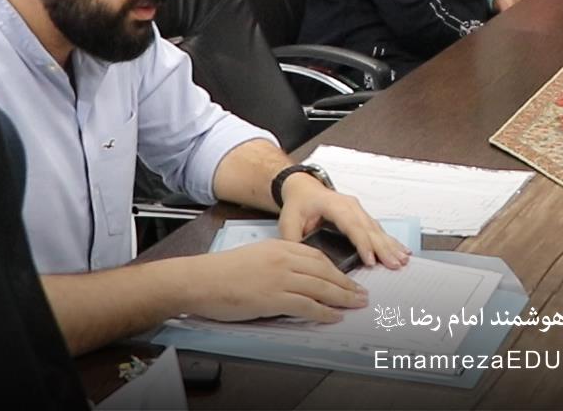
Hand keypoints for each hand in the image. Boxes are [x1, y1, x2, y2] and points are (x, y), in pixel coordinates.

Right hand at [185, 238, 369, 323]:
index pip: (318, 257)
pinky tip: (334, 316)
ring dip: (343, 298)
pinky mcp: (274, 298)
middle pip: (326, 272)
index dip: (337, 270)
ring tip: (356, 305)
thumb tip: (297, 277)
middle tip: (361, 294)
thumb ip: (278, 262)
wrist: (201, 279)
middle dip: (347, 284)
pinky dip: (324, 312)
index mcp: (280, 246)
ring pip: (321, 288)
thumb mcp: (257, 255)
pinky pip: (307, 305)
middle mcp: (284, 259)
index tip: (348, 279)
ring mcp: (280, 278)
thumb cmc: (222, 271)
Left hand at [279, 175, 412, 269]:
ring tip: (402, 259)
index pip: (351, 225)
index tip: (371, 260)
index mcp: (333, 205)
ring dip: (390, 245)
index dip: (363, 243)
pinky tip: (401, 250)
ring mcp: (358, 210)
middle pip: (370, 228)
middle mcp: (350, 206)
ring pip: (377, 229)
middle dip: (383, 247)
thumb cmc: (298, 203)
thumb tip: (303, 263)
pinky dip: (389, 241)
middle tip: (394, 264)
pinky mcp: (361, 217)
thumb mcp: (288, 222)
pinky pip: (378, 230)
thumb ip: (294, 242)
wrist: (303, 188)